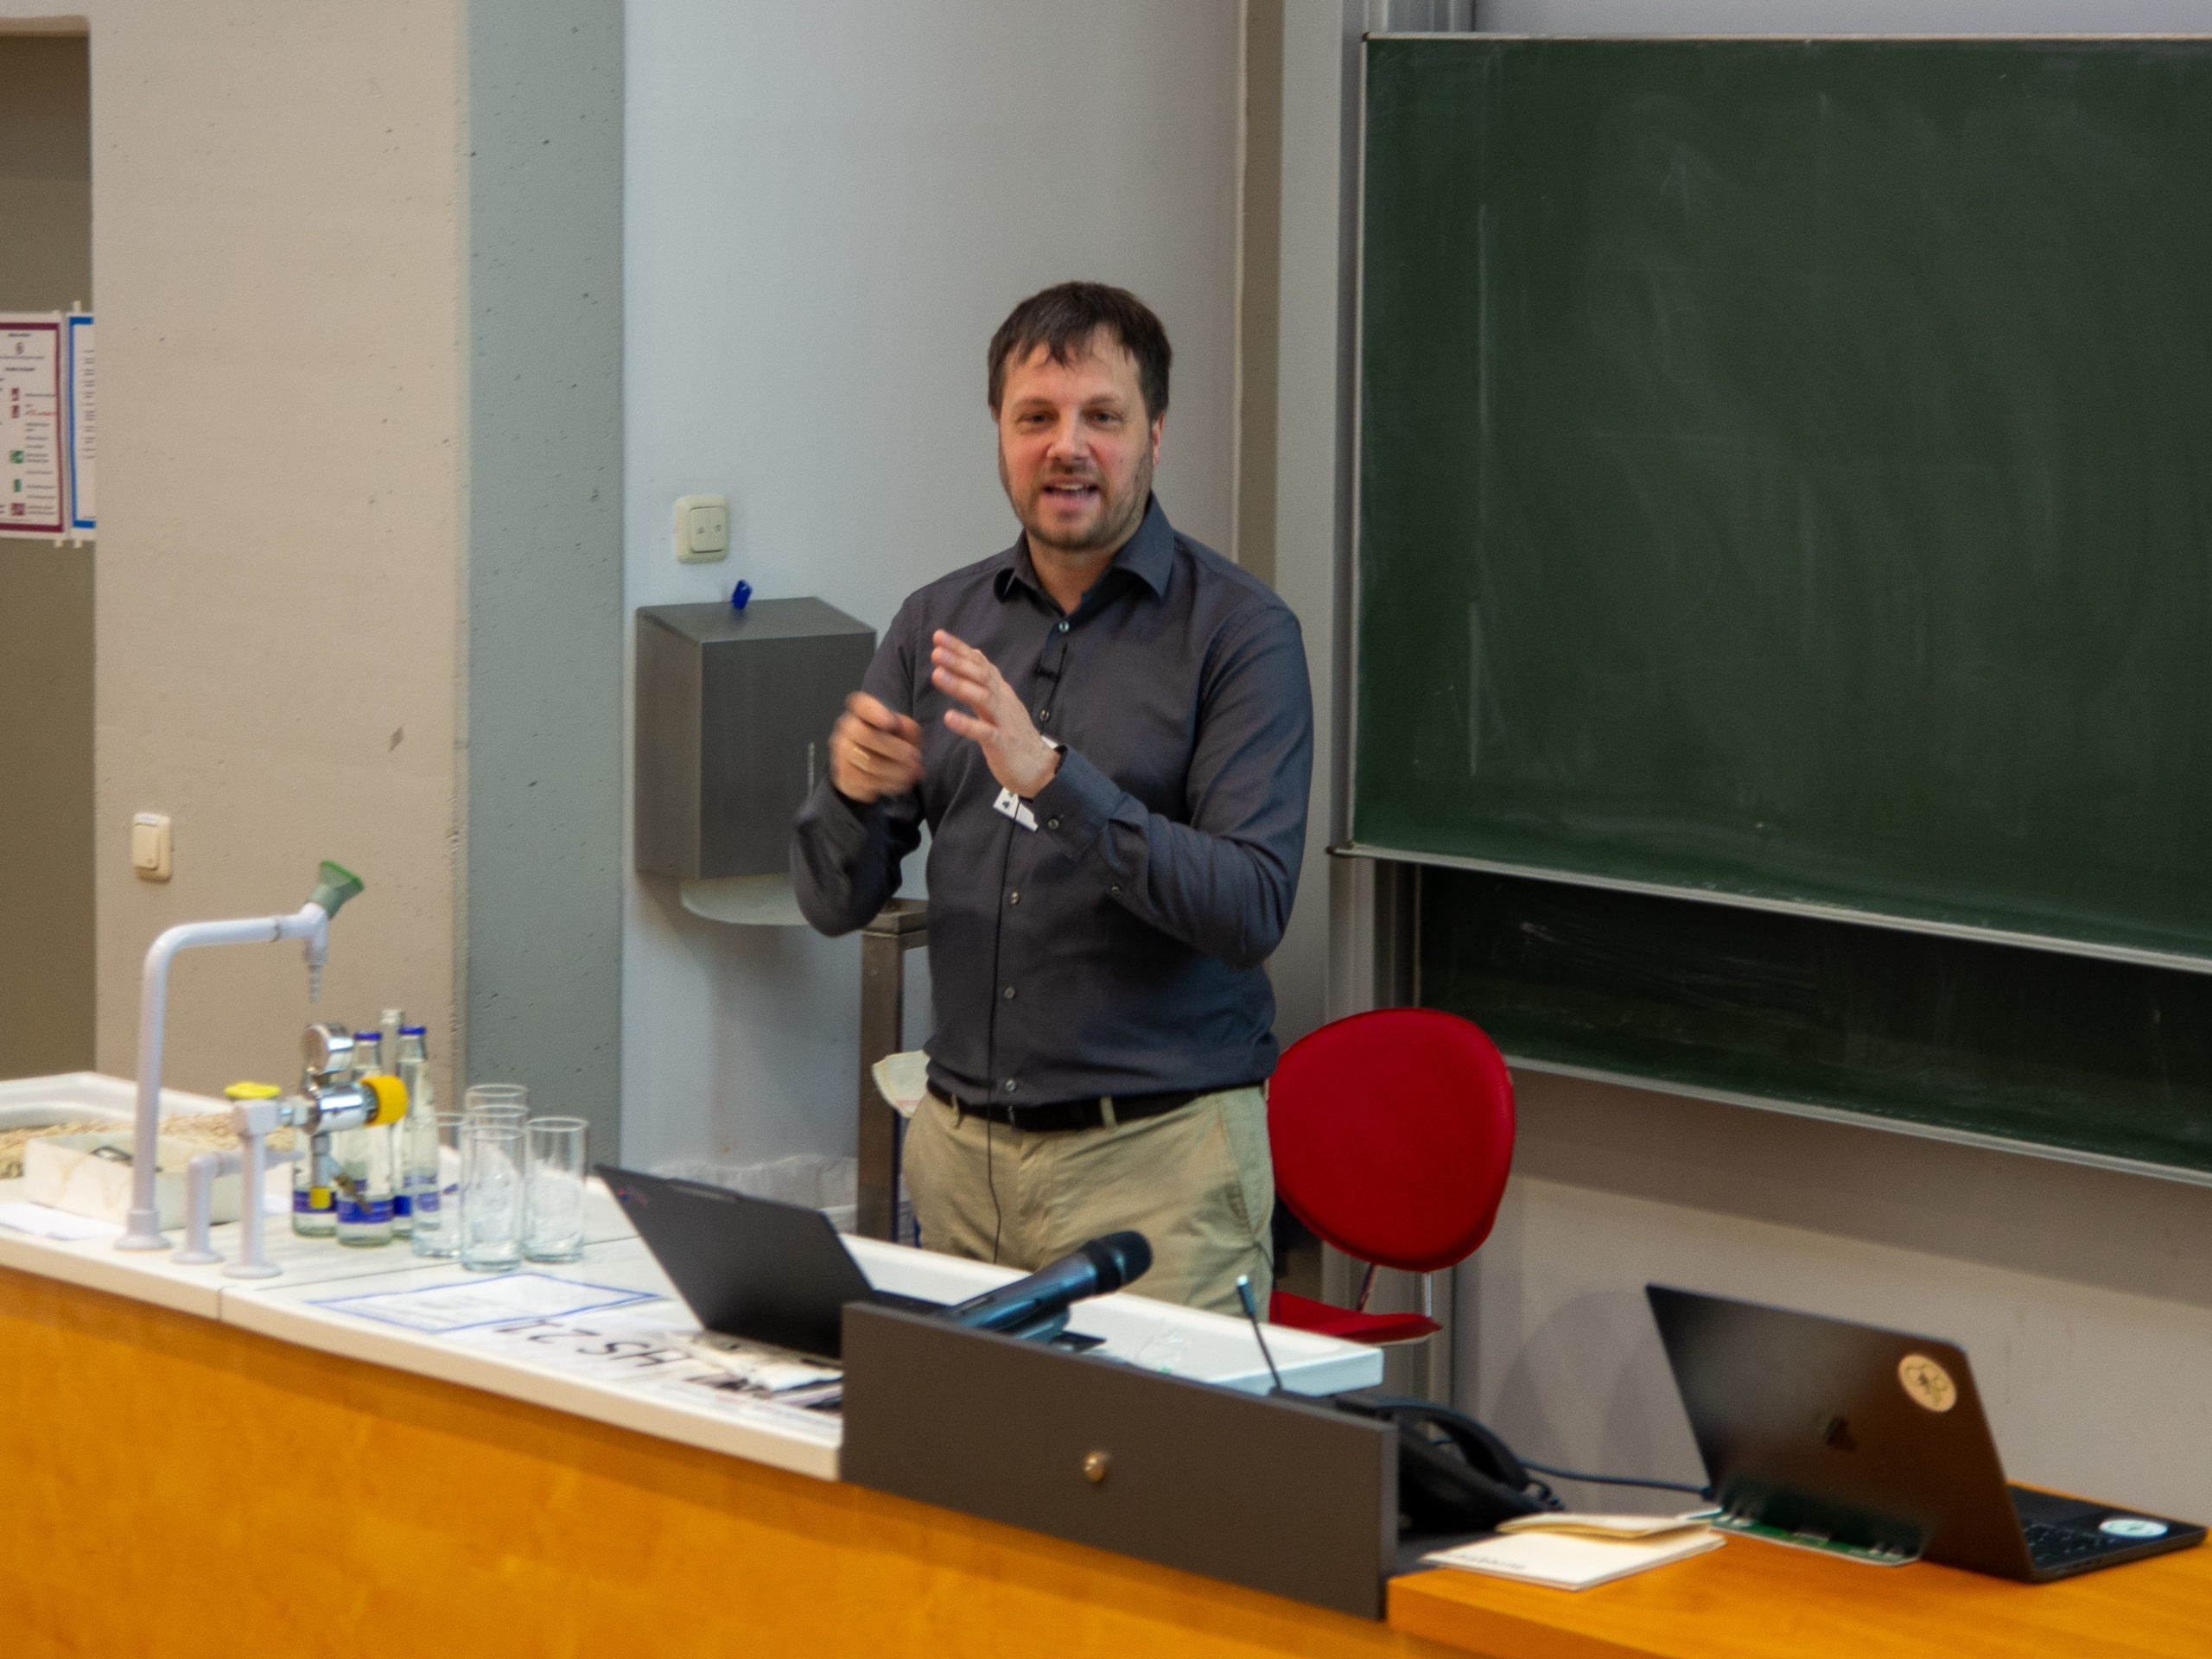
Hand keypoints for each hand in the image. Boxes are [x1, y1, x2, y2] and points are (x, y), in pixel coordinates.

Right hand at [828, 692, 924, 803]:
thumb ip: (908, 728)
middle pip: (865, 735)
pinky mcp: (844, 774)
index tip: (891, 722)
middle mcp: (846, 727)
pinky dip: (890, 783)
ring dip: (897, 770)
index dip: (875, 712)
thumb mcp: (905, 731)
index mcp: (862, 710)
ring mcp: (842, 751)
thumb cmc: (890, 742)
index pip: (862, 705)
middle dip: (895, 749)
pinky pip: (868, 781)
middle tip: (916, 757)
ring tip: (915, 772)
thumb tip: (903, 729)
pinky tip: (902, 782)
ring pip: (869, 763)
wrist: (869, 770)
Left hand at [930, 629, 1062, 797]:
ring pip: (983, 698)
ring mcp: (1004, 721)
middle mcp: (1003, 701)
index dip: (960, 649)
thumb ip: (987, 682)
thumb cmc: (1015, 736)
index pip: (980, 664)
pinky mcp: (1003, 743)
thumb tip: (974, 654)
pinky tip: (948, 718)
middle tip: (936, 651)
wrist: (1041, 768)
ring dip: (959, 685)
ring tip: (937, 675)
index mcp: (1001, 691)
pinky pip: (984, 732)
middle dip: (958, 662)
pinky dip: (966, 724)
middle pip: (982, 675)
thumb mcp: (1002, 704)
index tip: (938, 636)